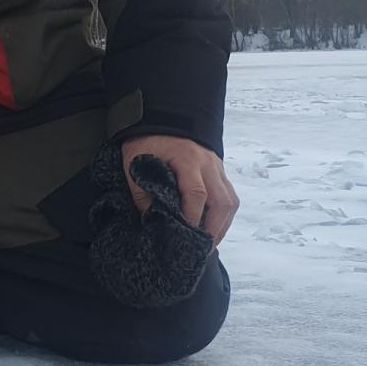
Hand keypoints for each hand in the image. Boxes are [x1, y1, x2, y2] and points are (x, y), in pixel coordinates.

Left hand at [119, 134, 238, 244]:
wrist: (164, 115)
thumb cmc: (148, 140)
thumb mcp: (136, 162)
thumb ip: (141, 191)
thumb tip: (149, 220)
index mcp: (188, 159)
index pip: (197, 193)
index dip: (192, 218)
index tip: (184, 238)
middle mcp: (208, 164)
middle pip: (222, 201)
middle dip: (214, 229)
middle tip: (201, 250)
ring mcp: (217, 167)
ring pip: (230, 200)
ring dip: (222, 225)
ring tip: (208, 244)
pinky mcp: (219, 170)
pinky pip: (229, 196)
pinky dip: (224, 215)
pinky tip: (213, 228)